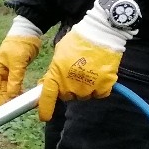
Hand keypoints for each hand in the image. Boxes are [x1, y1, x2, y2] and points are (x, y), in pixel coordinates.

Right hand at [0, 18, 43, 105]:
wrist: (29, 32)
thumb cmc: (20, 45)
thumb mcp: (17, 62)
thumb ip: (14, 79)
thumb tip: (12, 96)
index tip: (2, 109)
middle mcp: (0, 71)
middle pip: (0, 90)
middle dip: (5, 99)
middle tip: (12, 109)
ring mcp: (8, 72)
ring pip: (8, 88)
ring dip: (13, 96)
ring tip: (19, 103)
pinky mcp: (17, 71)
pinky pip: (16, 84)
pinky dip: (19, 90)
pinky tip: (24, 95)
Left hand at [37, 1, 131, 121]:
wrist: (101, 32)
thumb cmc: (78, 40)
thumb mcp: (59, 54)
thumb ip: (53, 71)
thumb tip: (48, 83)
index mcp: (56, 76)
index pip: (48, 98)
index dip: (45, 109)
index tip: (44, 117)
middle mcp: (71, 85)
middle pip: (68, 96)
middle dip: (69, 88)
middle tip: (75, 73)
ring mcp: (88, 87)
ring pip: (84, 96)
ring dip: (85, 88)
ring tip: (89, 70)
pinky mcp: (104, 86)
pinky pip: (100, 93)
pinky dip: (100, 87)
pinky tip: (100, 73)